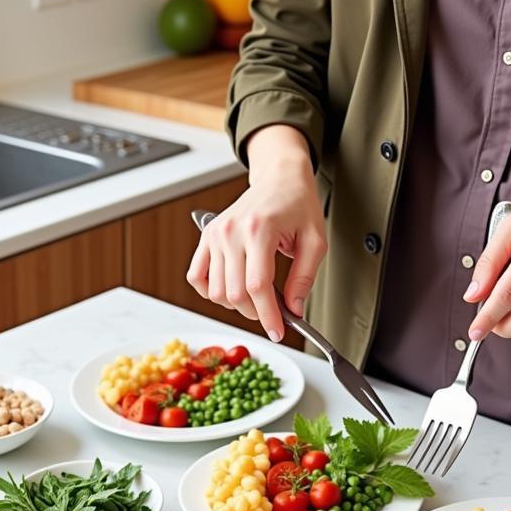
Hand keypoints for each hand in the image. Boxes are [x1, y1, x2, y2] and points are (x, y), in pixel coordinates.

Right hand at [186, 126, 326, 340]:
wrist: (279, 178)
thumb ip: (303, 278)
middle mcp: (231, 232)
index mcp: (260, 230)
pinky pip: (196, 277)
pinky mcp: (206, 236)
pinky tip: (229, 289)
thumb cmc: (298, 205)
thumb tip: (293, 310)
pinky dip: (209, 292)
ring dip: (235, 305)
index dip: (268, 316)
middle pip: (235, 294)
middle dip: (255, 313)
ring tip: (254, 297)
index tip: (278, 331)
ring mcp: (215, 234)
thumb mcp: (314, 241)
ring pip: (215, 291)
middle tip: (272, 314)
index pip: (258, 286)